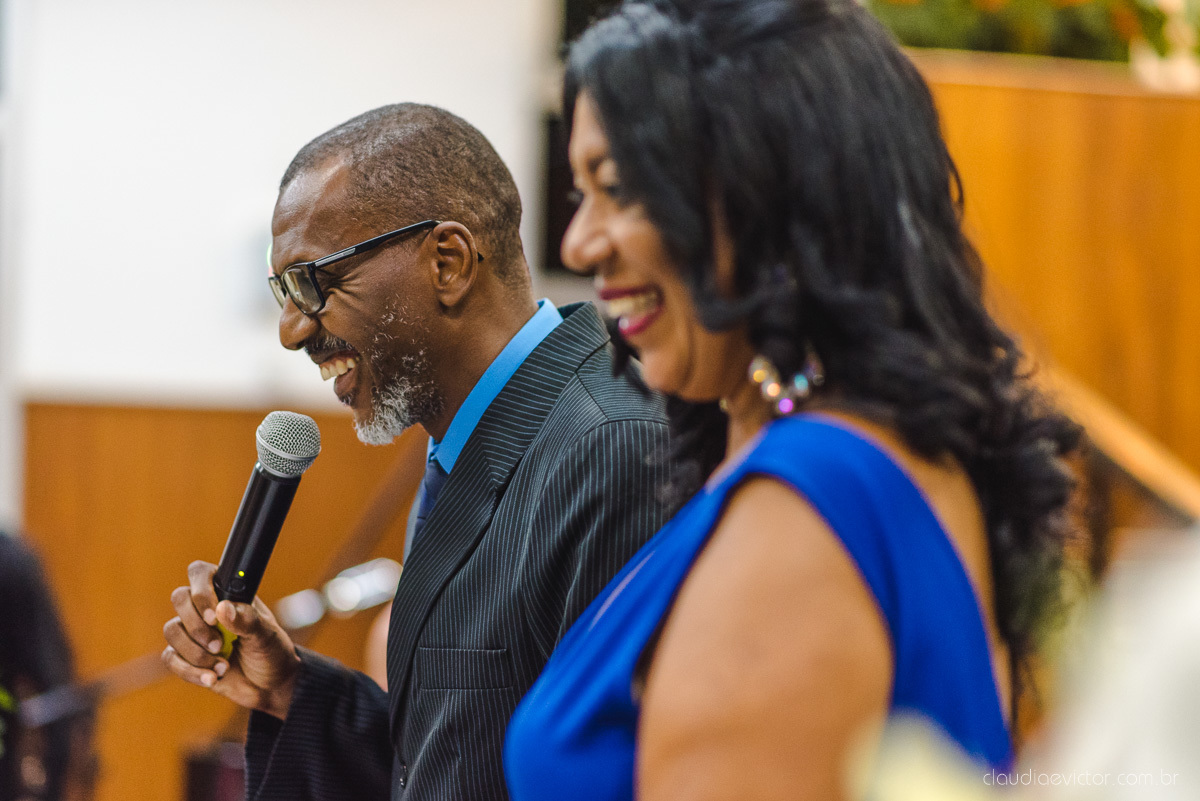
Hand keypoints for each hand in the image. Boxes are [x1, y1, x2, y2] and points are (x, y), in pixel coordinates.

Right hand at [162, 560, 300, 718]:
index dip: (201, 591)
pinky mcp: (184, 657)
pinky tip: (213, 678)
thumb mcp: (266, 635)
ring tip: (222, 666)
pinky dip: (191, 671)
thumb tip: (223, 608)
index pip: (201, 573)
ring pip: (172, 630)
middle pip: (179, 598)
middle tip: (218, 644)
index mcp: (227, 593)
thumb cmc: (271, 651)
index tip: (214, 616)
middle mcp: (205, 609)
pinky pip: (171, 658)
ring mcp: (193, 632)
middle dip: (196, 626)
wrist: (268, 685)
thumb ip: (247, 620)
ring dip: (195, 652)